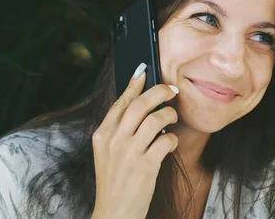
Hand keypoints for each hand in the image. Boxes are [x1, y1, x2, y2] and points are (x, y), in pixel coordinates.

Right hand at [91, 63, 178, 218]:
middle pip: (138, 105)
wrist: (113, 213)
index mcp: (102, 135)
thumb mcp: (107, 152)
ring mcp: (129, 154)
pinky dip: (172, 139)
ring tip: (172, 116)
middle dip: (158, 92)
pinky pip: (165, 141)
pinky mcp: (145, 166)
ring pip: (154, 120)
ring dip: (168, 114)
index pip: (120, 102)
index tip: (144, 71)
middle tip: (171, 90)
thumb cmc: (114, 181)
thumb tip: (140, 105)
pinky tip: (170, 142)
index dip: (133, 84)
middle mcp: (113, 141)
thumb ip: (119, 130)